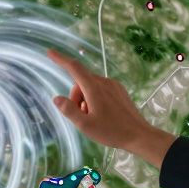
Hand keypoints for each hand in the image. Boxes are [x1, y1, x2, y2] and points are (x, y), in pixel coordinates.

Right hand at [47, 49, 176, 167]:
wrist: (139, 135)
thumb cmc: (111, 131)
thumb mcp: (85, 125)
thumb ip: (69, 110)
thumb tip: (56, 98)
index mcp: (94, 88)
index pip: (74, 68)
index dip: (60, 59)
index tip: (50, 52)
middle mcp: (104, 82)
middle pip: (81, 82)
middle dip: (75, 96)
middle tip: (80, 116)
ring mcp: (114, 85)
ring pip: (90, 86)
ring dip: (85, 99)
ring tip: (92, 117)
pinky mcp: (120, 90)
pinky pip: (101, 89)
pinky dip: (95, 98)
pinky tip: (102, 114)